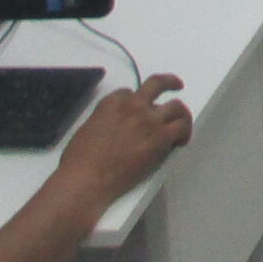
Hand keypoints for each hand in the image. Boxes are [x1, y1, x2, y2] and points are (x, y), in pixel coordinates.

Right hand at [58, 73, 191, 205]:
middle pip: (157, 84)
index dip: (135, 100)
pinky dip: (184, 132)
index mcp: (110, 104)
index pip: (128, 93)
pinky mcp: (160, 138)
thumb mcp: (86, 131)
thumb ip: (104, 122)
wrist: (86, 179)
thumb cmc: (78, 161)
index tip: (138, 109)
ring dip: (179, 114)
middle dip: (169, 82)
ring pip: (176, 107)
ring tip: (181, 124)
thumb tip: (112, 128)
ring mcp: (149, 120)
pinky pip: (181, 128)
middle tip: (176, 85)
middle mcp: (133, 106)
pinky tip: (180, 142)